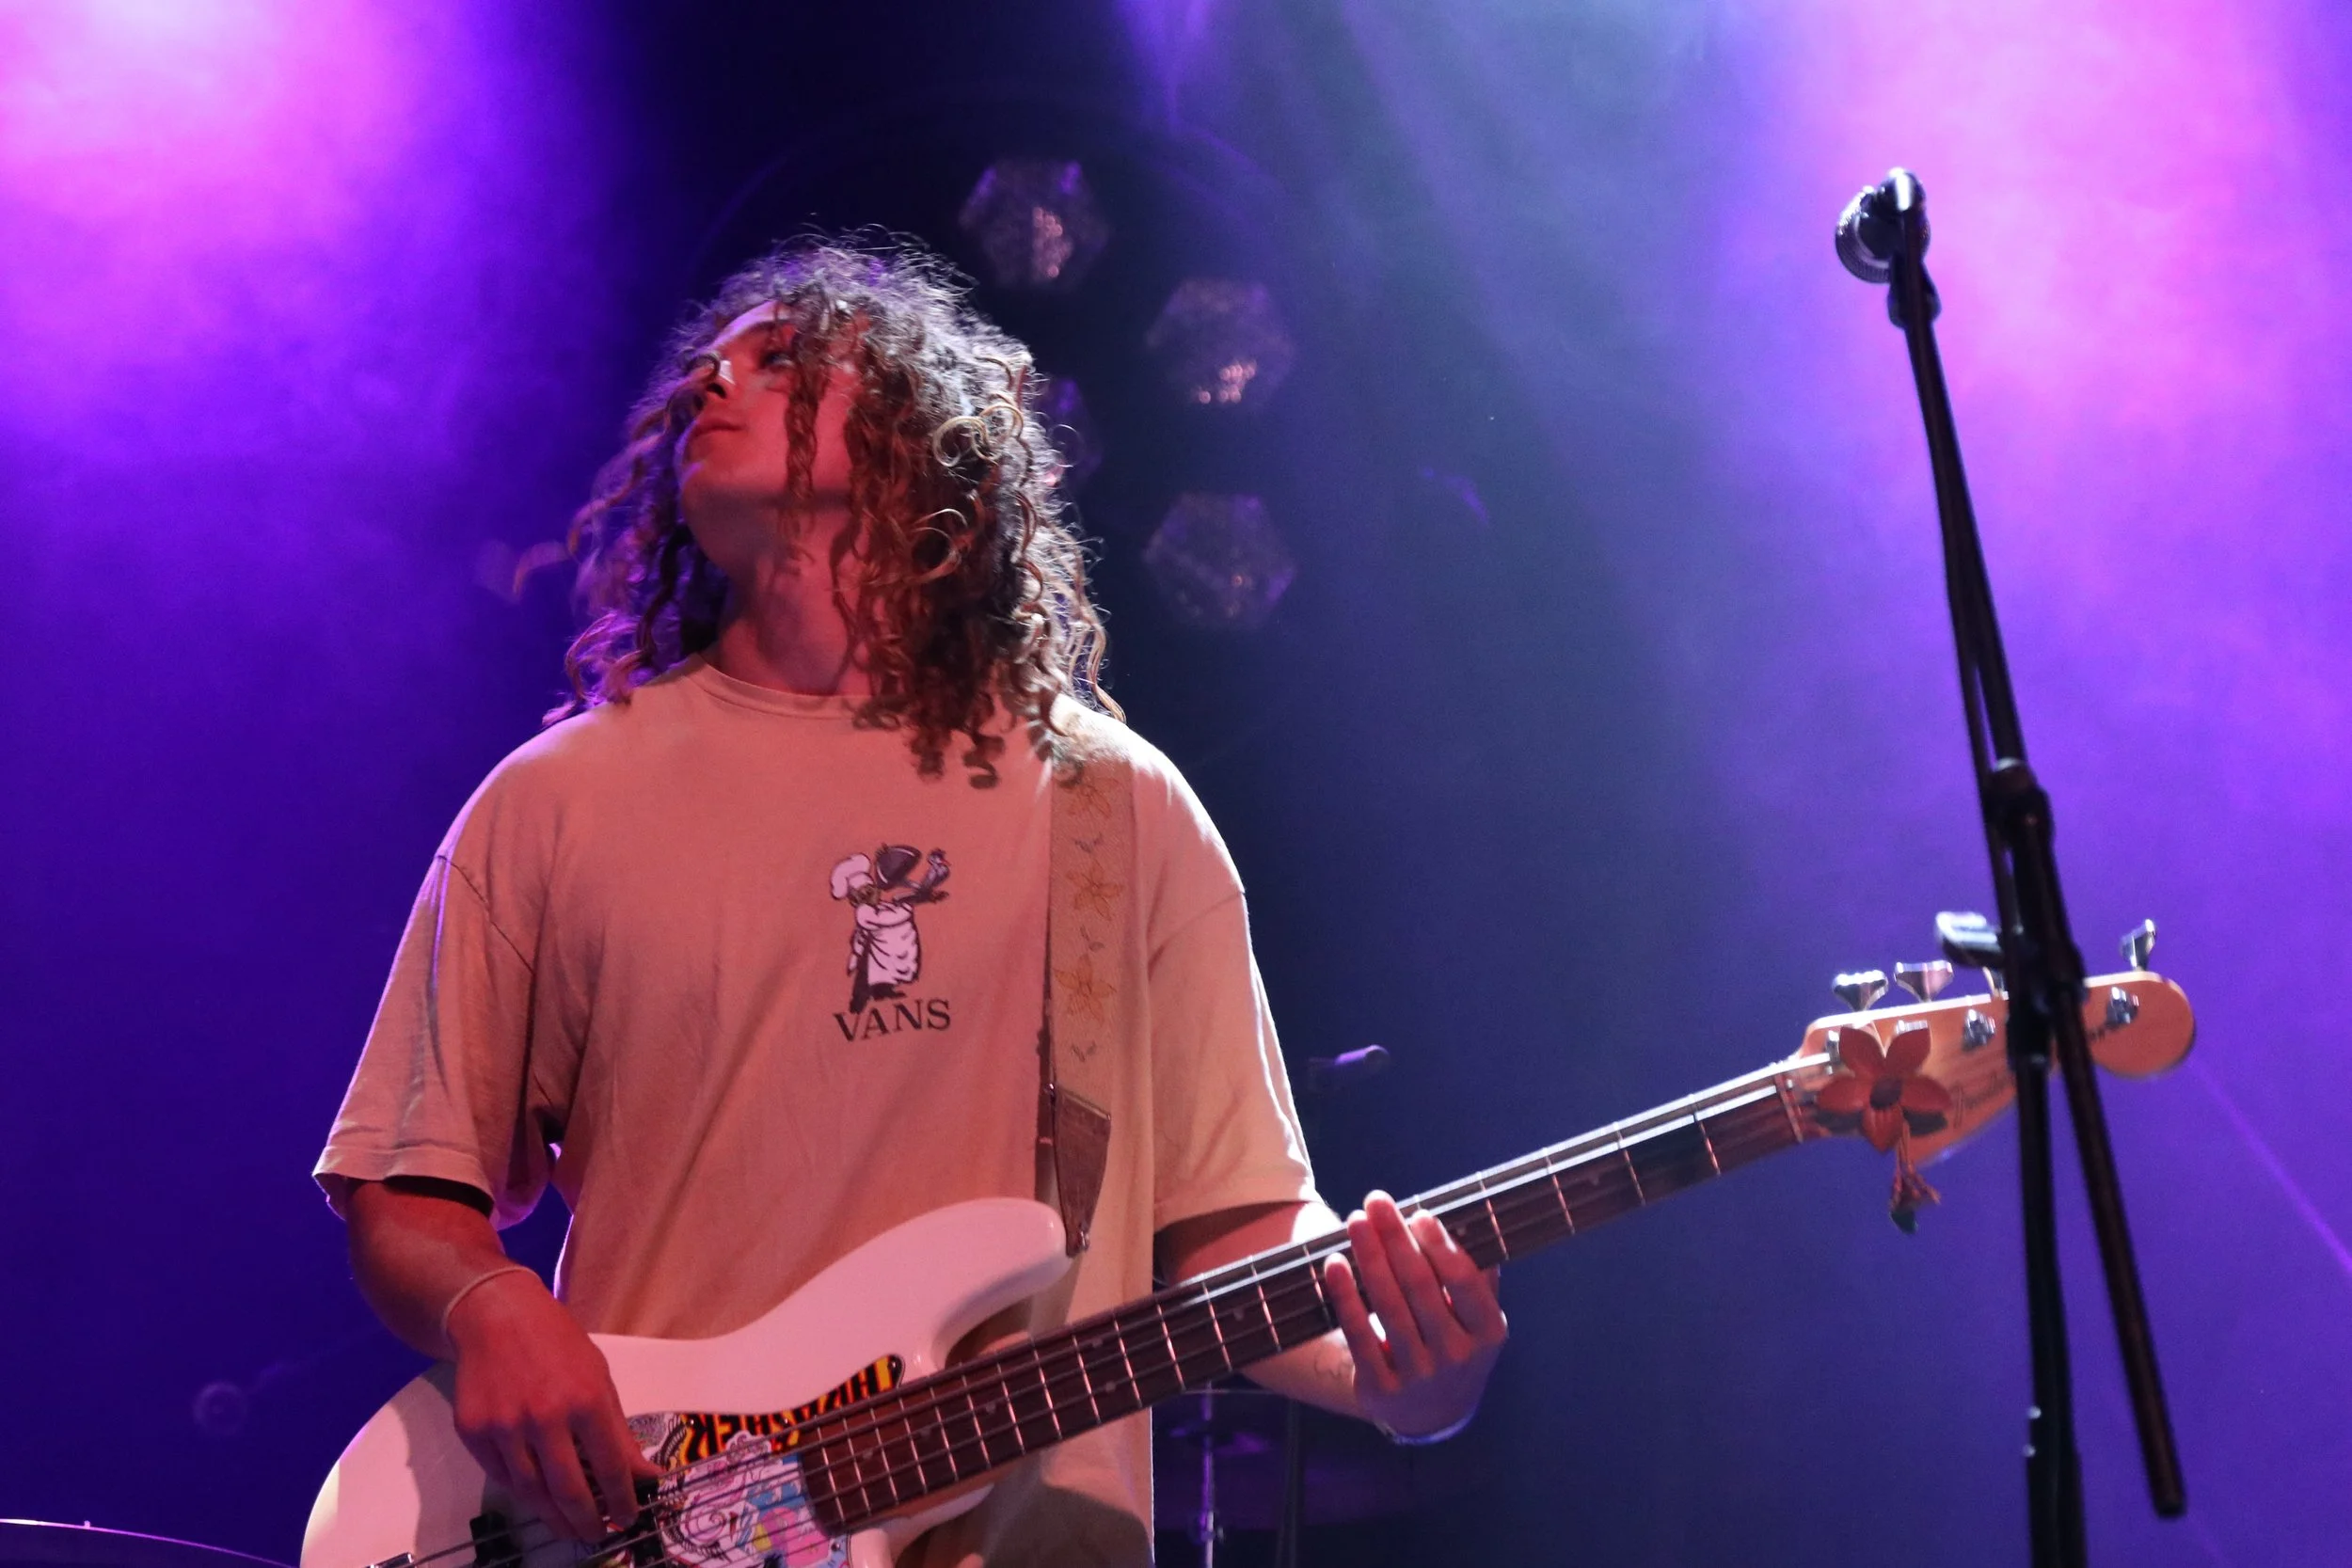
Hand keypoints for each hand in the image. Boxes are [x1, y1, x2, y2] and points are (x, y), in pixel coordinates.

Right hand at [444, 1271, 660, 1541]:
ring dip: (553, 1516)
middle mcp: (545, 1417)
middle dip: (587, 1522)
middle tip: (596, 1535)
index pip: (611, 1467)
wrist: (496, 1314)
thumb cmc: (556, 1342)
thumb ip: (619, 1430)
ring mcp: (505, 1426)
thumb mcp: (599, 1376)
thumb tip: (644, 1474)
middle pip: (569, 1490)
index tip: (628, 1518)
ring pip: (531, 1492)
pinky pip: (501, 1476)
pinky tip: (537, 1497)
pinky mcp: (473, 1431)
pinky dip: (522, 1491)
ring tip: (568, 1526)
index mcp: (586, 1400)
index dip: (622, 1501)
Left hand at [1323, 1191, 1506, 1438]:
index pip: (1462, 1281)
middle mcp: (1456, 1355)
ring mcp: (1418, 1375)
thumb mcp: (1479, 1320)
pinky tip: (1334, 1264)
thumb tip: (1461, 1225)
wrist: (1432, 1414)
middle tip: (1376, 1201)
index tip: (1418, 1213)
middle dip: (1395, 1238)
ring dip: (1369, 1256)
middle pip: (1420, 1286)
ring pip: (1387, 1305)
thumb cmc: (1455, 1344)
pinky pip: (1358, 1333)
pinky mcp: (1381, 1387)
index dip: (1439, 1245)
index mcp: (1487, 1333)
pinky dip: (1345, 1295)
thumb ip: (1477, 1277)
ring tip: (1356, 1221)